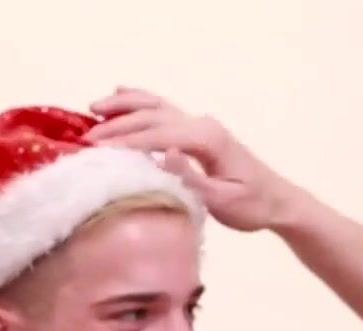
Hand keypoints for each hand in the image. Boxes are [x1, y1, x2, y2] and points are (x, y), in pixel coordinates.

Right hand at [86, 88, 305, 231]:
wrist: (276, 199)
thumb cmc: (252, 206)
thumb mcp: (223, 200)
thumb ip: (192, 179)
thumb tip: (164, 155)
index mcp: (207, 139)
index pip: (158, 136)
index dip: (127, 142)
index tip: (99, 150)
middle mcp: (202, 124)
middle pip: (152, 117)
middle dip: (117, 125)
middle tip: (86, 139)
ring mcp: (199, 124)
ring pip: (156, 106)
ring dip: (124, 105)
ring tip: (94, 108)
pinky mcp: (197, 130)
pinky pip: (164, 109)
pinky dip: (140, 100)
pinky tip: (119, 92)